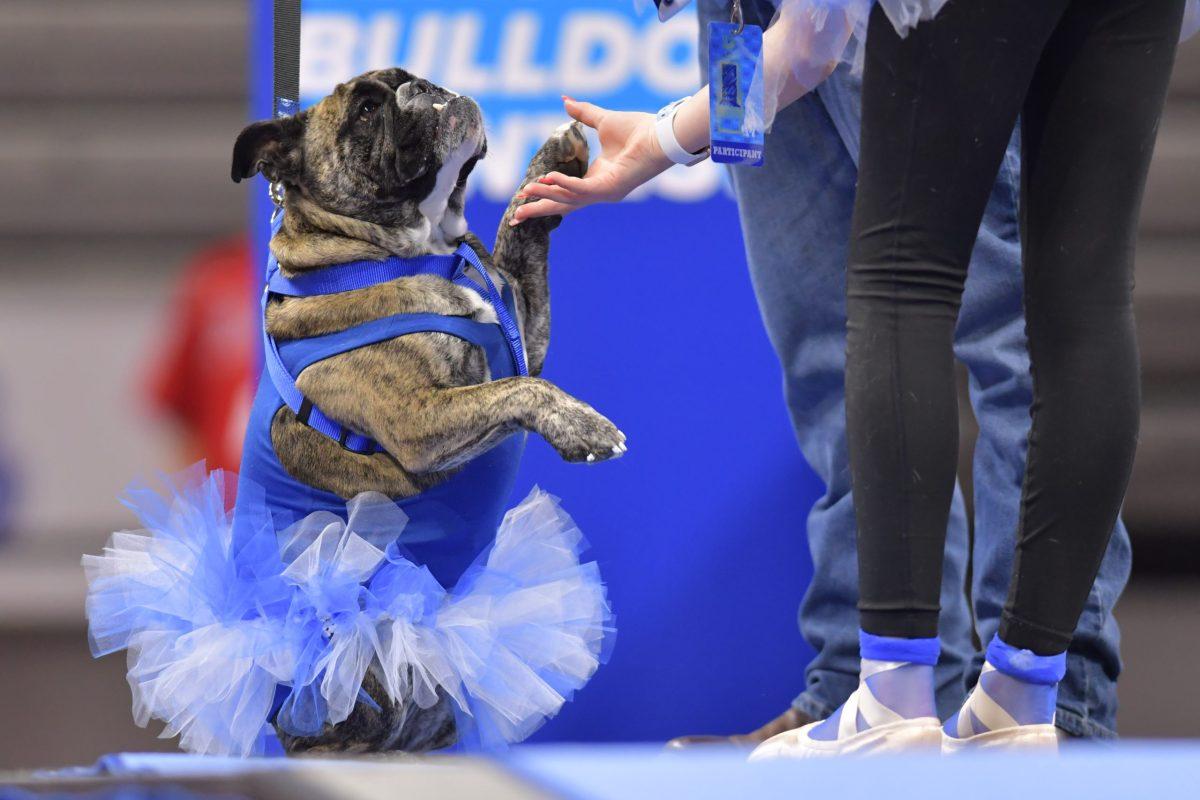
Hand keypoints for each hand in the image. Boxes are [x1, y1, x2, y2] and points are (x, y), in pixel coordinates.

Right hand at [510, 96, 673, 224]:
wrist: (661, 134)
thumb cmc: (639, 129)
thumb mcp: (602, 121)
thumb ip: (582, 114)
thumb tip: (565, 100)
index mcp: (596, 178)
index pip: (565, 193)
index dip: (543, 195)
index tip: (522, 198)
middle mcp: (599, 190)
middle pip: (562, 204)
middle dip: (538, 210)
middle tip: (514, 217)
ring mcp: (605, 191)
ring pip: (569, 200)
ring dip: (546, 196)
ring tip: (525, 193)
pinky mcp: (611, 188)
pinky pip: (583, 190)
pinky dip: (565, 185)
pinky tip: (548, 179)